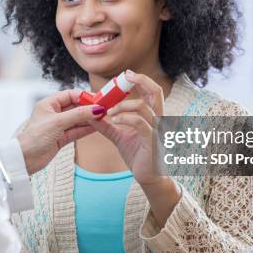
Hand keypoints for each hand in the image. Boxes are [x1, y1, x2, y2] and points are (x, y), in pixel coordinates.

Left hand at [17, 89, 104, 174]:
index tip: (98, 99)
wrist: (24, 159)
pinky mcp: (61, 138)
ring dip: (89, 119)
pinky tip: (97, 127)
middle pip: (75, 107)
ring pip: (78, 120)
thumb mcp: (58, 122)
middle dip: (89, 108)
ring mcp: (58, 126)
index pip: (70, 94)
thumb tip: (96, 109)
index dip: (84, 96)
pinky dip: (86, 129)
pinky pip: (77, 131)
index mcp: (48, 104)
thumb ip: (78, 115)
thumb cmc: (34, 137)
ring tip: (103, 118)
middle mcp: (54, 114)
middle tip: (103, 109)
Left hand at [91, 70, 180, 226]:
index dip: (142, 80)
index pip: (152, 92)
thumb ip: (109, 126)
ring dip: (122, 106)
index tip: (127, 74)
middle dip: (141, 80)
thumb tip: (93, 116)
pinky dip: (124, 118)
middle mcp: (159, 119)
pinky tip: (113, 121)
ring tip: (109, 113)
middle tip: (125, 76)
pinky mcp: (153, 141)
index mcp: (154, 116)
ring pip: (142, 106)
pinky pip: (139, 123)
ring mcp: (158, 130)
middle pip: (156, 92)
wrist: (148, 178)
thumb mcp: (120, 137)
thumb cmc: (139, 156)